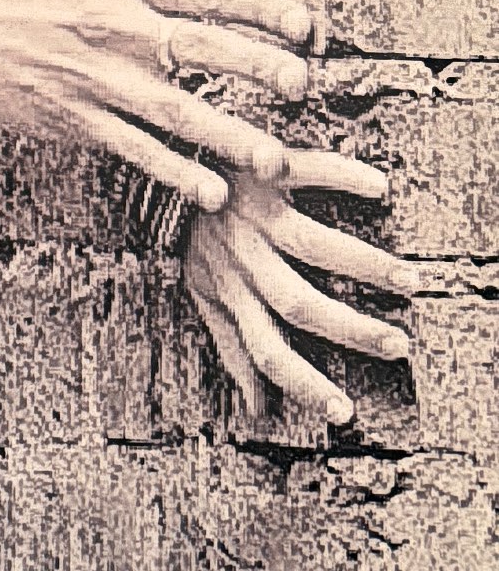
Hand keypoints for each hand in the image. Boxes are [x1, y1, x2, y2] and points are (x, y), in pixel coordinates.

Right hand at [0, 0, 316, 209]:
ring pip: (173, 110)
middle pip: (199, 48)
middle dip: (255, 69)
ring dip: (226, 135)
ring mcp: (94, 78)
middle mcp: (115, 28)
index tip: (308, 27)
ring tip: (273, 159)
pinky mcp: (74, 119)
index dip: (262, 9)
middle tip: (304, 86)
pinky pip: (134, 148)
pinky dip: (172, 171)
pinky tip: (212, 191)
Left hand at [185, 150, 417, 422]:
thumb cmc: (185, 230)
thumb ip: (231, 343)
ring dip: (363, 264)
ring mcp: (254, 211)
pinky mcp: (263, 164)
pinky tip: (379, 187)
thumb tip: (258, 410)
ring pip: (312, 245)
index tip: (346, 413)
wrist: (161, 156)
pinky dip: (342, 175)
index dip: (303, 385)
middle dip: (350, 329)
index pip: (267, 349)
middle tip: (400, 345)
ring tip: (409, 280)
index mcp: (229, 289)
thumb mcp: (200, 290)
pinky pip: (305, 170)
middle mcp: (242, 255)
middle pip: (299, 303)